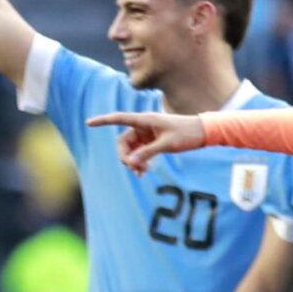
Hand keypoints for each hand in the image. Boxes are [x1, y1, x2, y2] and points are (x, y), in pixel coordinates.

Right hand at [85, 109, 204, 173]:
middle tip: (134, 170)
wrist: (203, 132)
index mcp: (145, 120)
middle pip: (123, 142)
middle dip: (125, 156)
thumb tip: (130, 163)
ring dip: (133, 161)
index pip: (119, 118)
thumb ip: (147, 153)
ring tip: (142, 173)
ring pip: (131, 149)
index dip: (103, 121)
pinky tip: (144, 172)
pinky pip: (140, 152)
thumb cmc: (186, 133)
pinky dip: (140, 161)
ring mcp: (147, 134)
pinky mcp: (153, 141)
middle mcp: (143, 126)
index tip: (89, 123)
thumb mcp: (167, 144)